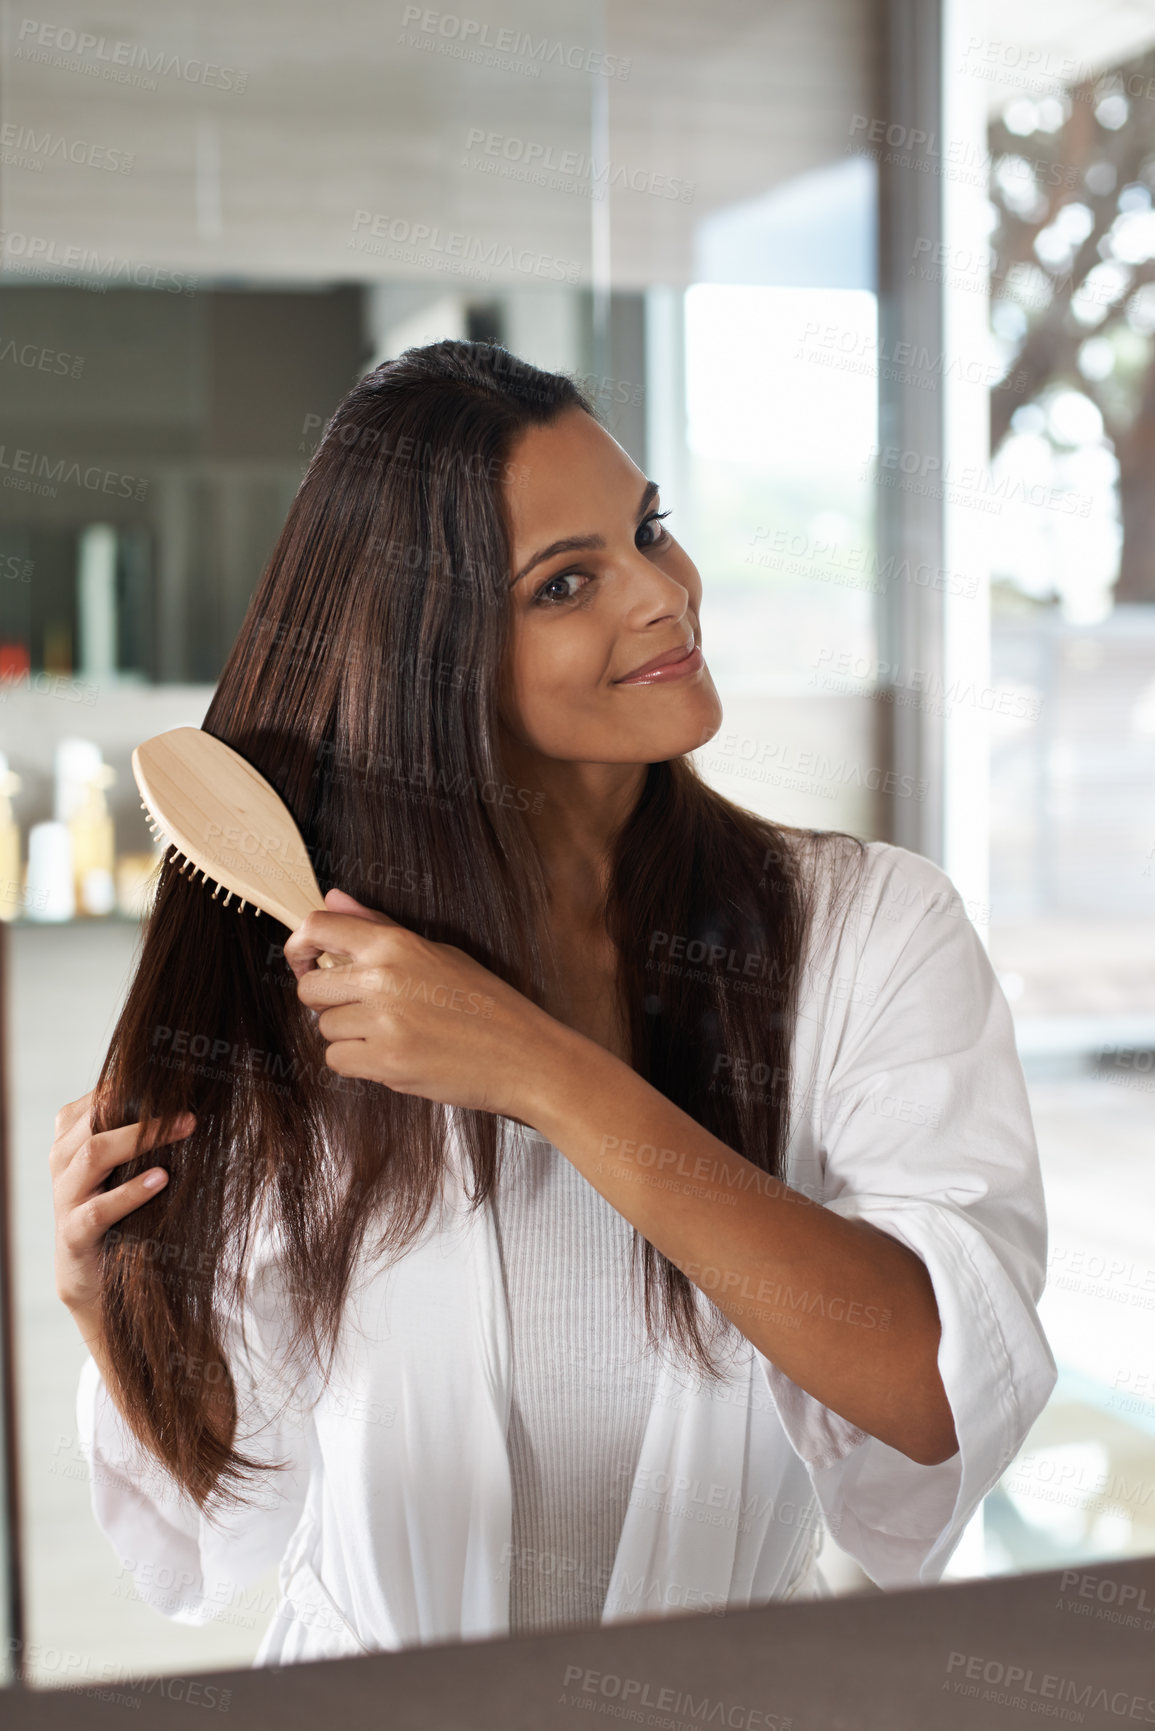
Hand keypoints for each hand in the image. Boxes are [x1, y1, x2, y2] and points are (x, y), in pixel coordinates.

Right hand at [50, 1087, 195, 1315]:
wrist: (97, 1281)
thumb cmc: (120, 1212)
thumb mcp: (128, 1167)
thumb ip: (142, 1134)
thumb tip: (191, 1099)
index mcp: (72, 1137)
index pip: (99, 1097)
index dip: (134, 1084)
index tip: (178, 1077)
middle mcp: (63, 1161)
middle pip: (96, 1118)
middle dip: (143, 1107)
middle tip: (190, 1105)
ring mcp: (66, 1197)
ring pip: (93, 1153)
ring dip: (141, 1138)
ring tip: (184, 1128)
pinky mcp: (74, 1233)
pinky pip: (98, 1209)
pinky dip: (131, 1192)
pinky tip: (162, 1179)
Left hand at [283, 888, 553, 1119]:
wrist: (523, 1056)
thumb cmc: (485, 1004)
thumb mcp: (436, 952)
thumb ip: (378, 926)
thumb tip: (334, 896)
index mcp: (396, 945)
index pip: (319, 927)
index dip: (300, 944)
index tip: (305, 960)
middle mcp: (384, 978)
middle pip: (309, 987)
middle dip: (324, 1000)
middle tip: (357, 1007)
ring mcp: (384, 1022)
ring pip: (324, 1028)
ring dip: (347, 1034)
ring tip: (391, 1033)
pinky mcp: (386, 1062)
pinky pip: (336, 1061)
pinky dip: (356, 1063)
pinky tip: (390, 1055)